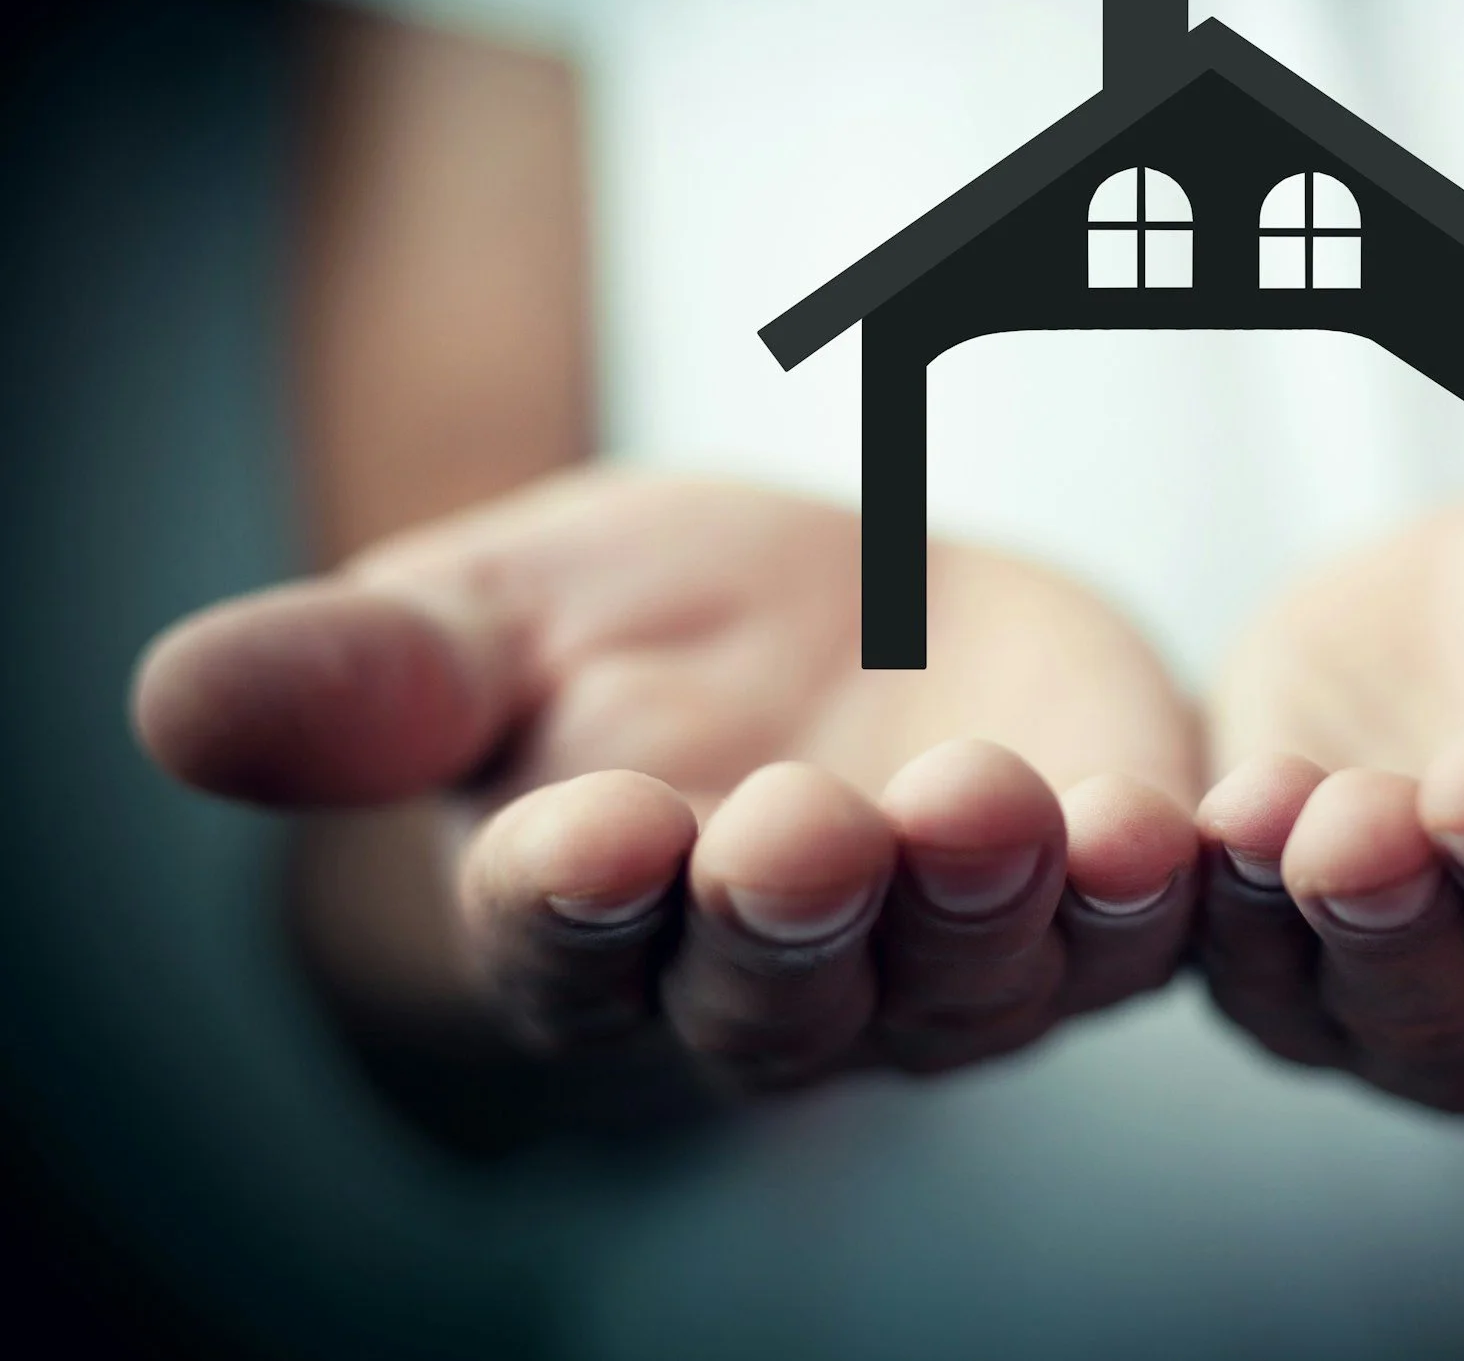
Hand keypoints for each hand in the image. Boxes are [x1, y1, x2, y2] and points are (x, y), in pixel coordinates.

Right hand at [133, 468, 1202, 1093]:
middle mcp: (776, 977)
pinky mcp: (1097, 900)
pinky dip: (1150, 889)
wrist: (854, 598)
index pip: (566, 942)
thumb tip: (175, 707)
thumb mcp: (499, 612)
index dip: (574, 901)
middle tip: (790, 835)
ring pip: (966, 974)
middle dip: (787, 917)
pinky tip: (1166, 826)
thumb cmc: (651, 622)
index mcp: (599, 919)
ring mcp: (949, 957)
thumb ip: (373, 679)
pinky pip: (1132, 929)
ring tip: (991, 808)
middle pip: (777, 988)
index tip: (582, 834)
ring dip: (983, 902)